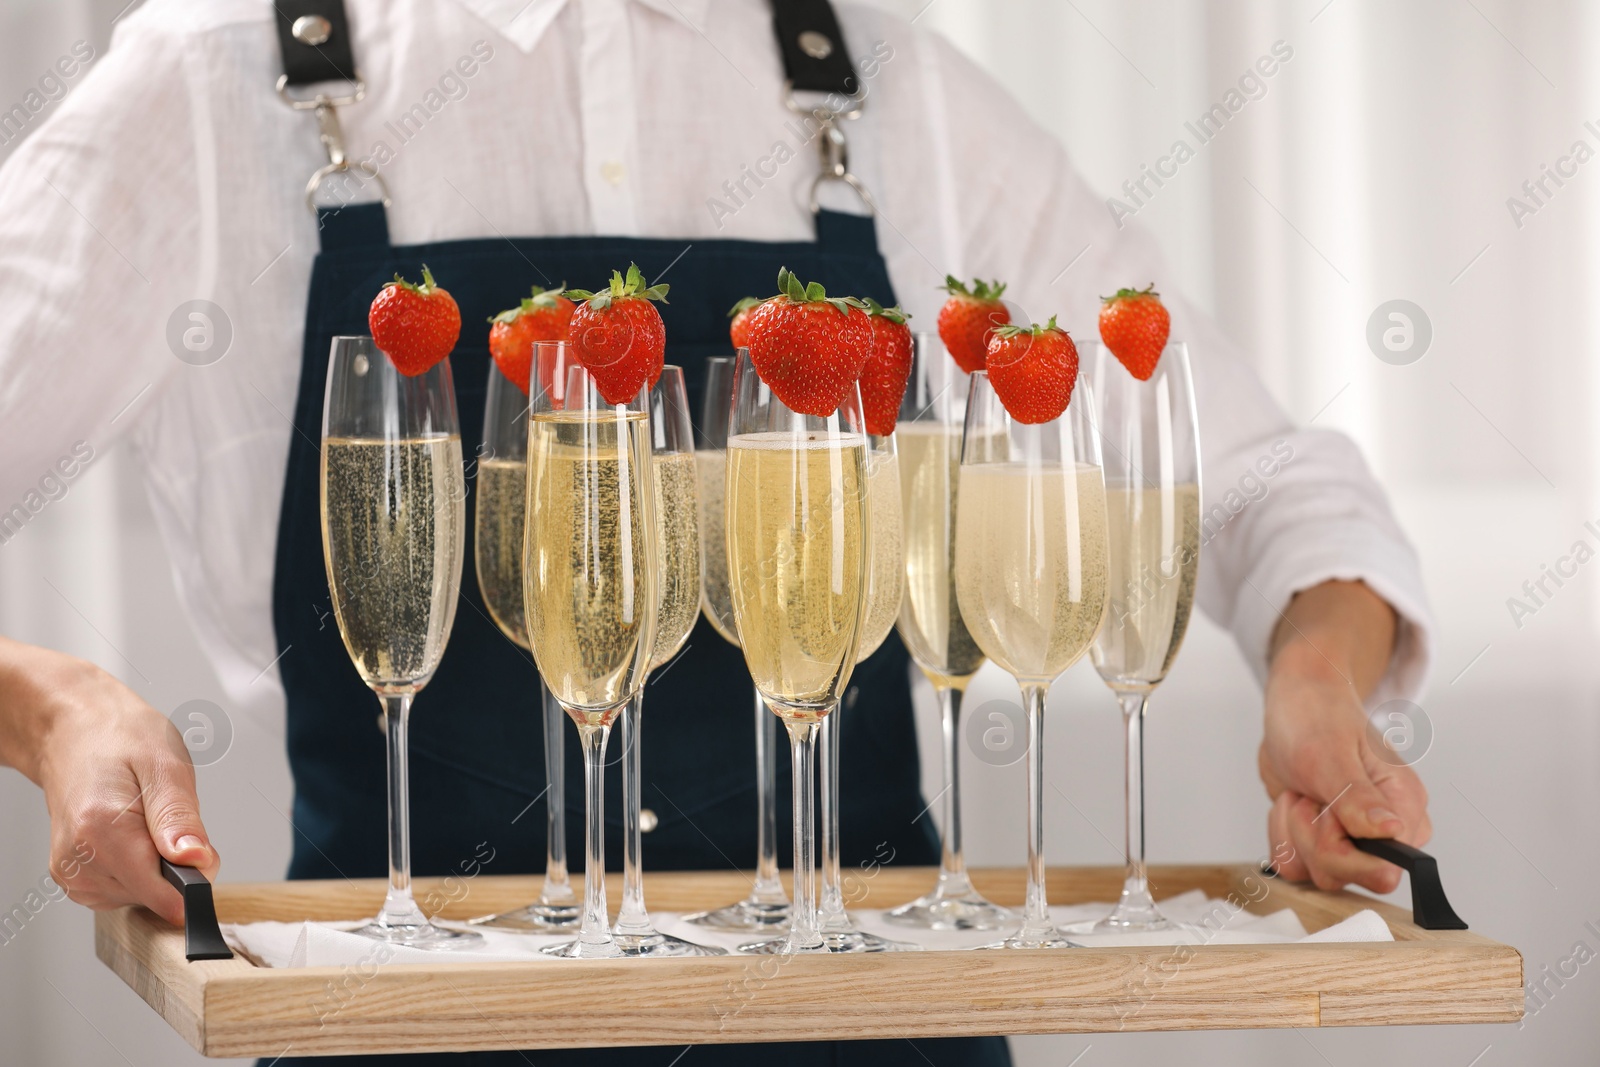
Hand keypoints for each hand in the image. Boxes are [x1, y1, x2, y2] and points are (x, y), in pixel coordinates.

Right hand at [0, 639, 218, 924]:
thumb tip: (197, 861)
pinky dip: (138, 870)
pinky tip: (132, 835)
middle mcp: (80, 859)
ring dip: (156, 867)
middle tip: (168, 818)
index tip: (199, 852)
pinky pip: (123, 891)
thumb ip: (181, 818)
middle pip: (153, 895)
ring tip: (145, 820)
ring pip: (140, 897)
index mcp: (102, 830)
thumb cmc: (119, 739)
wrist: (73, 731)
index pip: (160, 893)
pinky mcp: (74, 877)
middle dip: (176, 866)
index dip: (193, 878)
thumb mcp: (166, 765)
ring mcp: (73, 872)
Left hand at [1257, 581, 1430, 893]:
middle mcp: (1385, 833)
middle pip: (1344, 875)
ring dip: (1293, 828)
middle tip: (1311, 791)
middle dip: (1311, 833)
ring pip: (1315, 872)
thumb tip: (1393, 832)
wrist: (1294, 705)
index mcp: (1405, 809)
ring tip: (1304, 790)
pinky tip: (1293, 801)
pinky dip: (1281, 832)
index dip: (1342, 846)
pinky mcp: (1323, 843)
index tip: (1327, 808)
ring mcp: (1353, 841)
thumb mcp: (1331, 754)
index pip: (1384, 869)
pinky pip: (1293, 865)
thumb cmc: (1318, 718)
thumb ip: (1359, 798)